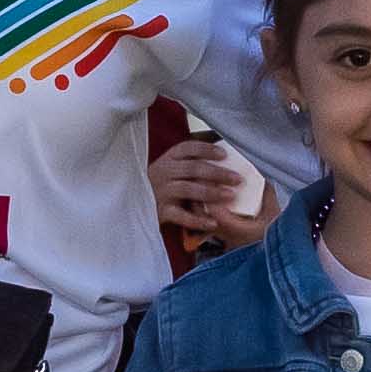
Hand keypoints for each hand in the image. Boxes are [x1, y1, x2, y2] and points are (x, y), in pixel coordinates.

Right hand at [148, 127, 267, 248]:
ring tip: (230, 195)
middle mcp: (162, 172)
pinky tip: (213, 223)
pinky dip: (198, 220)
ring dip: (211, 192)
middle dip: (218, 173)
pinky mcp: (159, 211)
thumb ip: (190, 164)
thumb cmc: (160, 187)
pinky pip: (181, 216)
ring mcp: (159, 192)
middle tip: (238, 179)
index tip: (225, 155)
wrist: (133, 208)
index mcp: (167, 159)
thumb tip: (223, 154)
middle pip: (193, 168)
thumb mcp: (170, 171)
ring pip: (188, 189)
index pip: (187, 148)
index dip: (207, 149)